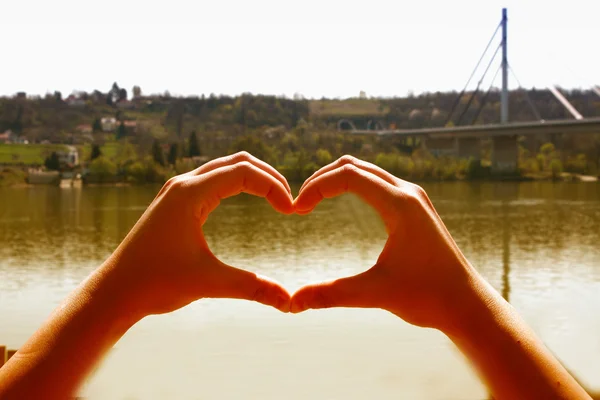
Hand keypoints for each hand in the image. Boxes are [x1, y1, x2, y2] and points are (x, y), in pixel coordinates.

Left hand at [98, 152, 293, 317]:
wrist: (115, 292)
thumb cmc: (155, 284)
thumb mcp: (209, 283)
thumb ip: (252, 288)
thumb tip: (290, 302)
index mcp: (189, 193)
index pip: (243, 173)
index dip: (273, 187)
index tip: (291, 211)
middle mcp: (182, 184)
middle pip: (236, 161)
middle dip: (268, 176)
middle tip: (289, 201)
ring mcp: (177, 191)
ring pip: (223, 167)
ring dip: (253, 177)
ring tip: (276, 198)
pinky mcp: (175, 202)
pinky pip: (212, 180)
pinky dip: (237, 183)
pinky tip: (247, 200)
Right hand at [291, 155, 478, 331]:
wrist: (467, 304)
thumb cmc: (428, 297)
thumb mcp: (374, 294)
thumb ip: (331, 294)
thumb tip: (293, 302)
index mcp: (400, 205)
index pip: (348, 175)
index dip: (316, 186)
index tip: (297, 210)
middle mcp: (408, 193)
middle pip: (354, 165)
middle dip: (322, 179)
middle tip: (300, 204)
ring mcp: (413, 198)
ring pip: (366, 171)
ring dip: (336, 180)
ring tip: (313, 202)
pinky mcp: (414, 208)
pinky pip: (377, 183)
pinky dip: (352, 185)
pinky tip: (339, 205)